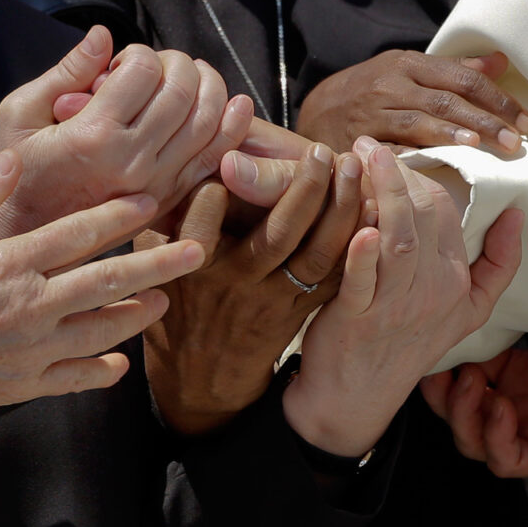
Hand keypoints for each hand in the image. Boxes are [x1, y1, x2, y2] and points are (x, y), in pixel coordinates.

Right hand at [0, 26, 252, 241]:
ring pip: (207, 122)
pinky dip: (232, 127)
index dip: (140, 54)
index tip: (126, 62)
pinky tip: (237, 105)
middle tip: (165, 63)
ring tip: (198, 75)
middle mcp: (133, 161)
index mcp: (94, 136)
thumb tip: (104, 37)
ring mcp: (157, 183)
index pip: (144, 72)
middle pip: (182, 92)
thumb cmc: (21, 171)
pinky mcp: (171, 199)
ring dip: (211, 88)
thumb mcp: (21, 114)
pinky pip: (214, 158)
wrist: (33, 235)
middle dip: (179, 64)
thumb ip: (67, 72)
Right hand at [0, 151, 204, 415]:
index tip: (150, 202)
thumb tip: (13, 161)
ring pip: (101, 331)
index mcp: (7, 264)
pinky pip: (74, 379)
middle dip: (156, 265)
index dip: (118, 216)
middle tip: (195, 253)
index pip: (76, 234)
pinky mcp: (21, 385)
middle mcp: (28, 306)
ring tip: (163, 302)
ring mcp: (29, 349)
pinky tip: (122, 364)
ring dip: (137, 316)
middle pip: (107, 282)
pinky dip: (102, 372)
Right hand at [138, 144, 362, 433]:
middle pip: (276, 235)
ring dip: (338, 209)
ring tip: (350, 167)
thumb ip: (160, 220)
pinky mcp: (303, 309)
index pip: (203, 221)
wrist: (205, 376)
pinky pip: (336, 276)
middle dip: (302, 189)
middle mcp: (237, 283)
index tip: (229, 156)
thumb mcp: (155, 263)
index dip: (218, 188)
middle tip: (318, 150)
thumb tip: (154, 169)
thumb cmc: (178, 305)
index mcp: (195, 268)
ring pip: (315, 255)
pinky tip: (372, 208)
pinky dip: (356, 243)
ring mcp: (275, 299)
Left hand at [281, 141, 523, 455]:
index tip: (390, 155)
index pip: (447, 210)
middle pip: (424, 215)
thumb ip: (500, 263)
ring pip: (398, 238)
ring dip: (381, 193)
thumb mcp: (471, 310)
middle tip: (369, 144)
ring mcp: (393, 305)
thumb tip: (518, 214)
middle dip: (397, 172)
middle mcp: (430, 290)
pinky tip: (358, 227)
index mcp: (455, 279)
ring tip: (360, 156)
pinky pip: (362, 281)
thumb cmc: (408, 344)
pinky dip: (360, 254)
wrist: (357, 398)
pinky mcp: (356, 319)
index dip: (420, 177)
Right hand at [296, 50, 527, 153]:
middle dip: (484, 121)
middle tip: (513, 143)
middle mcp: (392, 85)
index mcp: (411, 65)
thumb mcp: (410, 72)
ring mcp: (374, 114)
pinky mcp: (360, 142)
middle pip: (447, 100)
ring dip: (451, 135)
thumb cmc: (374, 94)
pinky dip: (414, 159)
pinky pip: (391, 151)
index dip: (498, 100)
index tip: (525, 122)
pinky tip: (436, 168)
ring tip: (480, 148)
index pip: (464, 79)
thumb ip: (455, 71)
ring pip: (419, 123)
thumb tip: (500, 64)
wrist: (317, 111)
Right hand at [420, 316, 527, 476]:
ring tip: (468, 384)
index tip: (436, 334)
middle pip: (457, 414)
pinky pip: (508, 461)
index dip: (444, 361)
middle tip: (439, 366)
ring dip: (461, 415)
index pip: (462, 375)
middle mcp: (522, 405)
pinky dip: (495, 438)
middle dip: (439, 394)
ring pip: (473, 442)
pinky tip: (501, 407)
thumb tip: (496, 248)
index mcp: (520, 373)